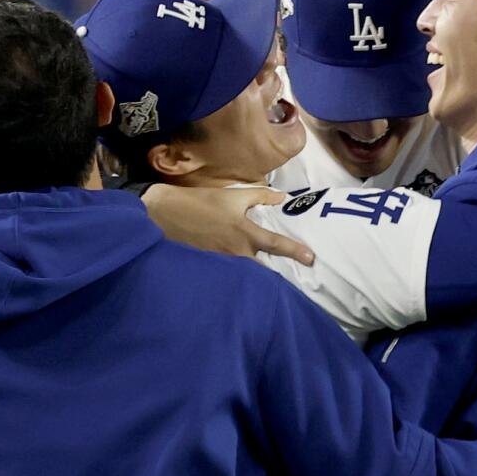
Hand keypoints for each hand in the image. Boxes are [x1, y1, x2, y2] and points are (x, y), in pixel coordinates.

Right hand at [142, 184, 314, 264]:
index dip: (295, 251)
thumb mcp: (232, 195)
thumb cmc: (200, 202)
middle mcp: (237, 253)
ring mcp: (223, 264)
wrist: (164, 215)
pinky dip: (239, 277)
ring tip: (269, 280)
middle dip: (277, 274)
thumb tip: (281, 198)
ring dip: (258, 276)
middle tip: (290, 274)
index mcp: (245, 233)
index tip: (311, 259)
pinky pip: (231, 275)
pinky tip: (242, 279)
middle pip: (264, 269)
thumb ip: (260, 196)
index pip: (276, 245)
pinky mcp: (210, 270)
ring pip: (247, 274)